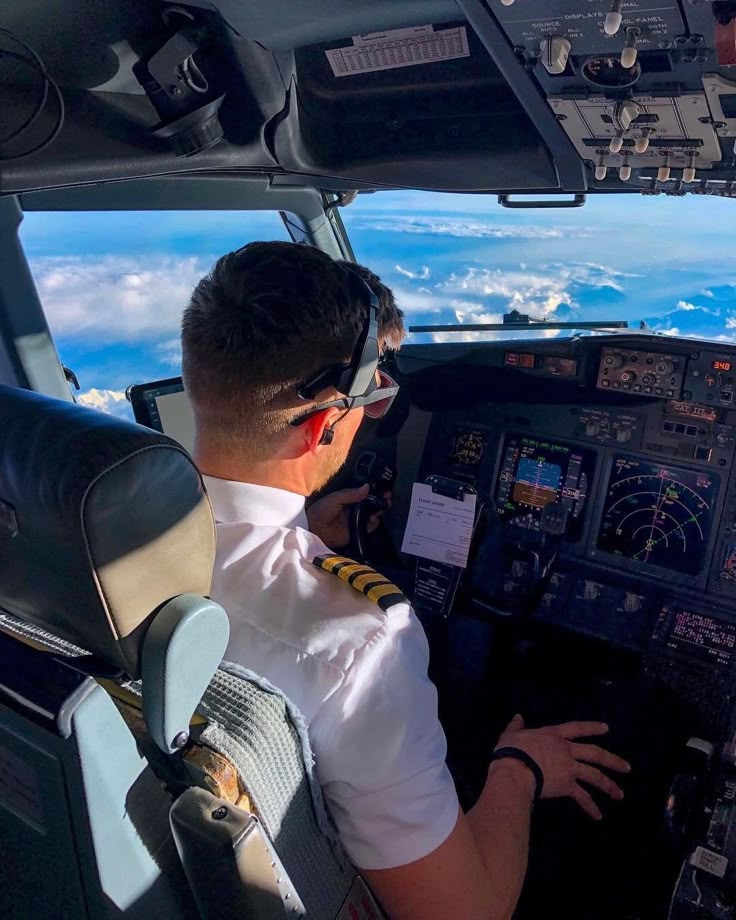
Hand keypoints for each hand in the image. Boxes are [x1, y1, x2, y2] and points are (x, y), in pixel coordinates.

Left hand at [306, 484, 389, 548]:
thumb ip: (351, 494)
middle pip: (372, 502)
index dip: (375, 490)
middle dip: (381, 499)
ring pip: (373, 513)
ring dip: (380, 509)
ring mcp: (358, 519)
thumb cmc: (321, 510)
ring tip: (384, 505)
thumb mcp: (335, 499)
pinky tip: (375, 517)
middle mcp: (355, 507)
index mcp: (349, 498)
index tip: (384, 487)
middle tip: (388, 496)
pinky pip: (370, 526)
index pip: (365, 492)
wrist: (314, 529)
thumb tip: (368, 487)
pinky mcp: (358, 530)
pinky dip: (375, 522)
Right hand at [493, 714, 630, 819]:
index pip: (577, 728)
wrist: (516, 770)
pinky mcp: (567, 786)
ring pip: (594, 776)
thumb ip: (516, 726)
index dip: (592, 727)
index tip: (606, 728)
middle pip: (595, 754)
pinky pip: (582, 797)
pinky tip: (598, 815)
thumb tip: (518, 717)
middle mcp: (567, 750)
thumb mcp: (511, 734)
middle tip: (627, 768)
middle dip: (612, 760)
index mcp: (554, 735)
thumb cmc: (511, 750)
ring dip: (609, 785)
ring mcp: (569, 768)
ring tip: (620, 794)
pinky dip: (590, 806)